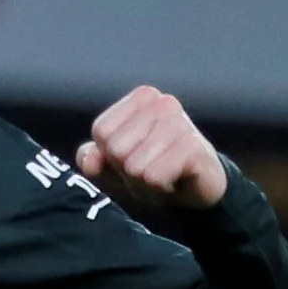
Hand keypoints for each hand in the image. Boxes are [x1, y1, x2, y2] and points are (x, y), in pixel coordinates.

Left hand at [72, 84, 228, 211]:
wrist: (199, 190)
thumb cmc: (156, 170)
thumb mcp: (118, 165)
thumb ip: (94, 158)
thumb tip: (88, 160)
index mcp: (143, 98)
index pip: (102, 132)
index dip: (112, 156)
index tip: (134, 158)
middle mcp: (163, 103)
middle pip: (117, 150)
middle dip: (129, 171)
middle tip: (152, 170)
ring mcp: (180, 123)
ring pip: (135, 167)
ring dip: (146, 182)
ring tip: (165, 175)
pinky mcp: (193, 147)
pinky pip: (154, 177)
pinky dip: (161, 188)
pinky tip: (176, 180)